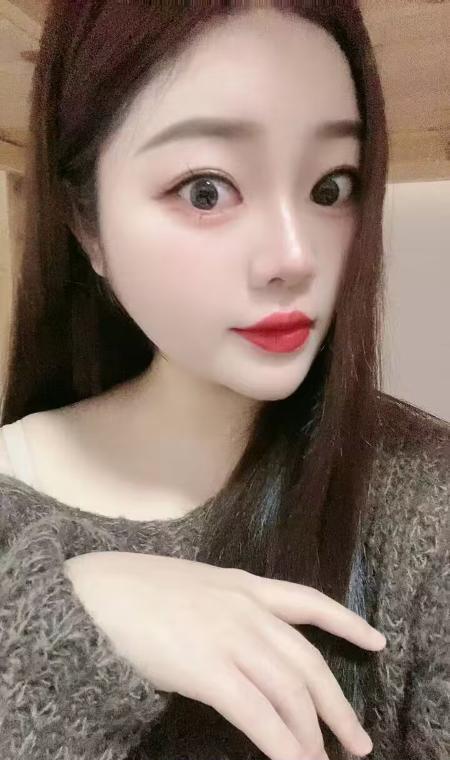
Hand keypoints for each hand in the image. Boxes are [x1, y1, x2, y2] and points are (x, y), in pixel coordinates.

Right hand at [64, 551, 384, 759]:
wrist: (93, 592)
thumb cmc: (132, 589)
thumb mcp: (191, 586)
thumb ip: (222, 607)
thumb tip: (240, 642)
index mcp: (242, 584)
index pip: (309, 601)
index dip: (347, 622)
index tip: (376, 641)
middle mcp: (246, 608)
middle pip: (307, 662)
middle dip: (337, 705)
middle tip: (357, 741)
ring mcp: (229, 638)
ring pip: (290, 692)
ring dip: (312, 735)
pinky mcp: (209, 670)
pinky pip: (258, 715)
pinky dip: (282, 745)